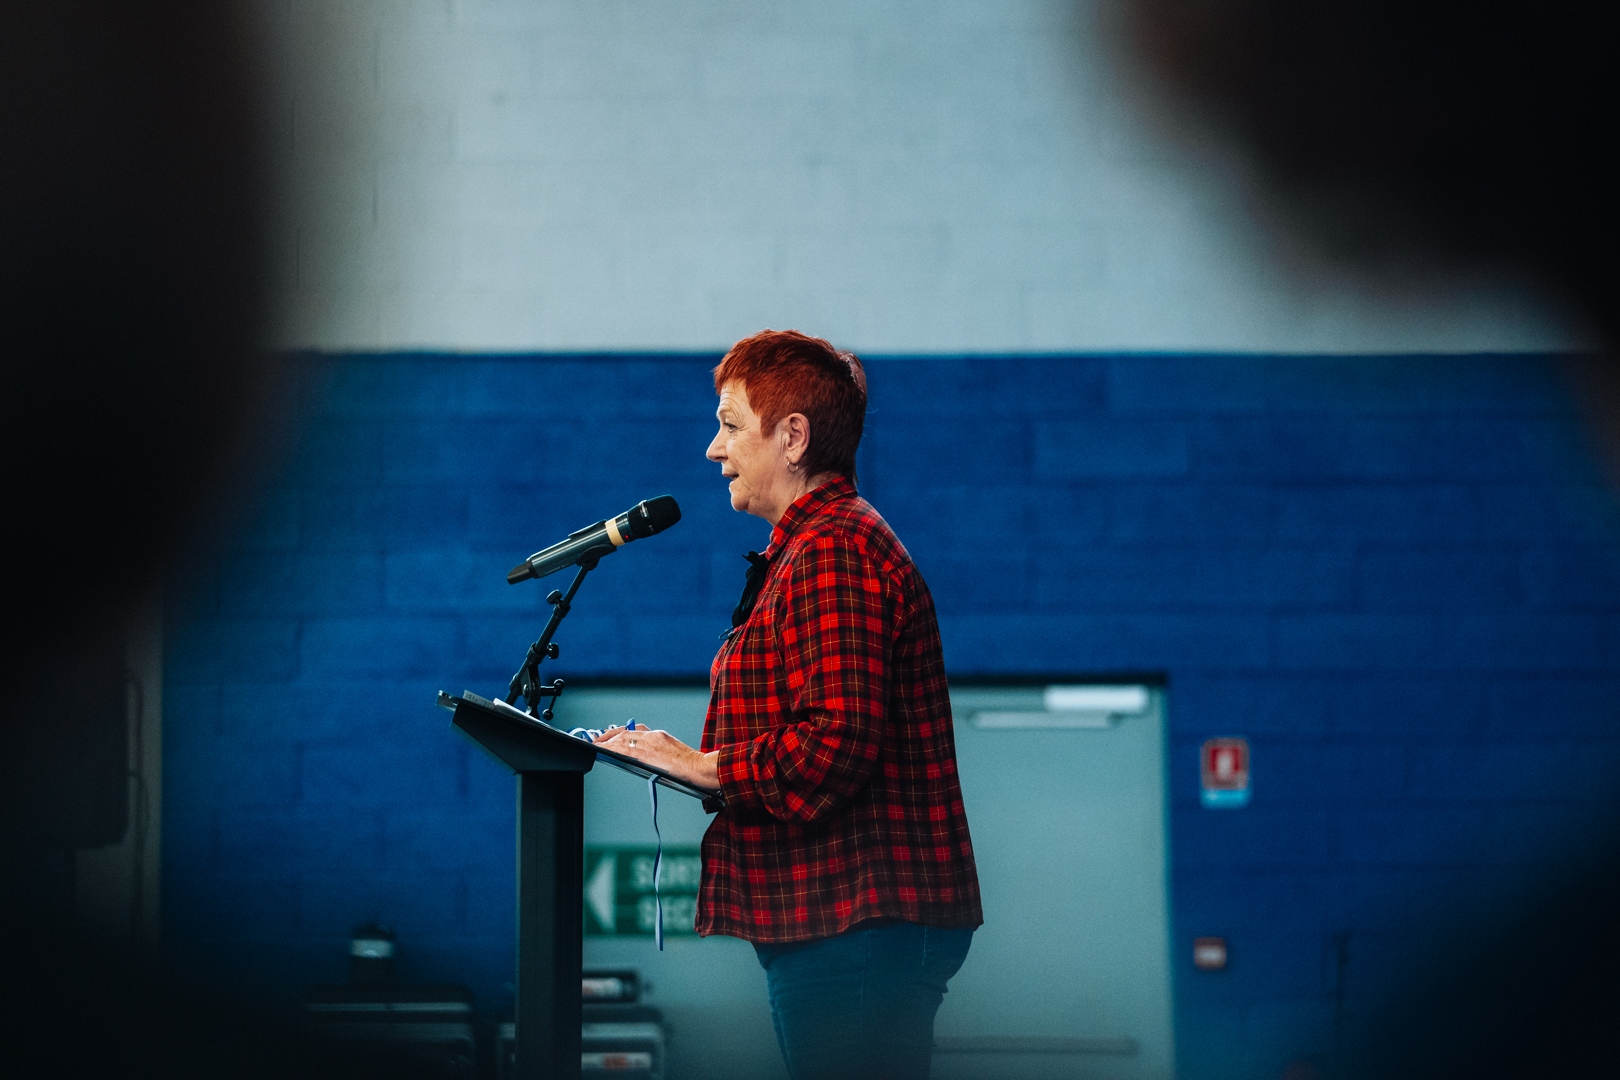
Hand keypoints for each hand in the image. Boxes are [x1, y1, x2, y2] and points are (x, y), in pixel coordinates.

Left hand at [595, 726, 720, 790]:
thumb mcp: (675, 756)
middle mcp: (655, 736)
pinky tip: (602, 750)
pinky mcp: (649, 752)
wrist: (702, 768)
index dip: (620, 733)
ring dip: (606, 741)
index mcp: (662, 736)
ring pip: (623, 738)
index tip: (610, 736)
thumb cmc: (692, 767)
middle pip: (626, 732)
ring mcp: (651, 743)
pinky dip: (611, 747)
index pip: (636, 730)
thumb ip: (659, 755)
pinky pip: (625, 748)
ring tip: (595, 745)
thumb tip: (644, 762)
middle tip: (597, 740)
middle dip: (609, 735)